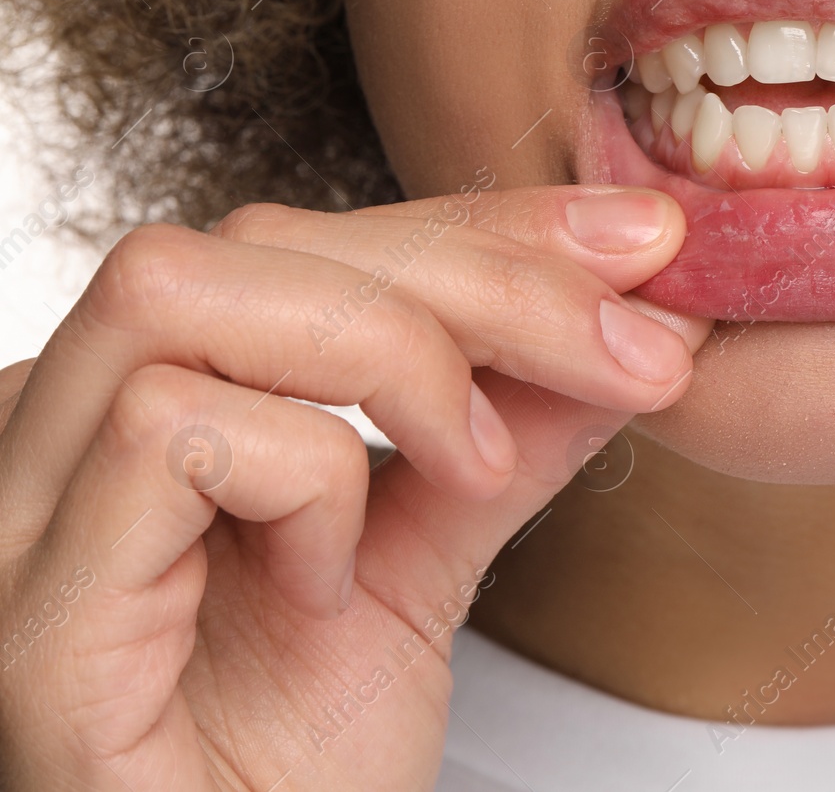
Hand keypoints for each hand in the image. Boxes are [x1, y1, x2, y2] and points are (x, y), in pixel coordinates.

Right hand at [0, 183, 706, 790]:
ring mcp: (20, 509)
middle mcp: (50, 425)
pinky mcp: (29, 608)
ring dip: (391, 361)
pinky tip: (333, 585)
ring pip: (189, 290)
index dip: (482, 228)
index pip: (305, 237)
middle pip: (258, 236)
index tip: (641, 246)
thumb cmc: (291, 766)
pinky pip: (167, 434)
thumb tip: (632, 321)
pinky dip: (304, 483)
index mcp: (141, 395)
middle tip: (634, 354)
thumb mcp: (428, 564)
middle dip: (481, 277)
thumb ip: (504, 439)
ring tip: (476, 472)